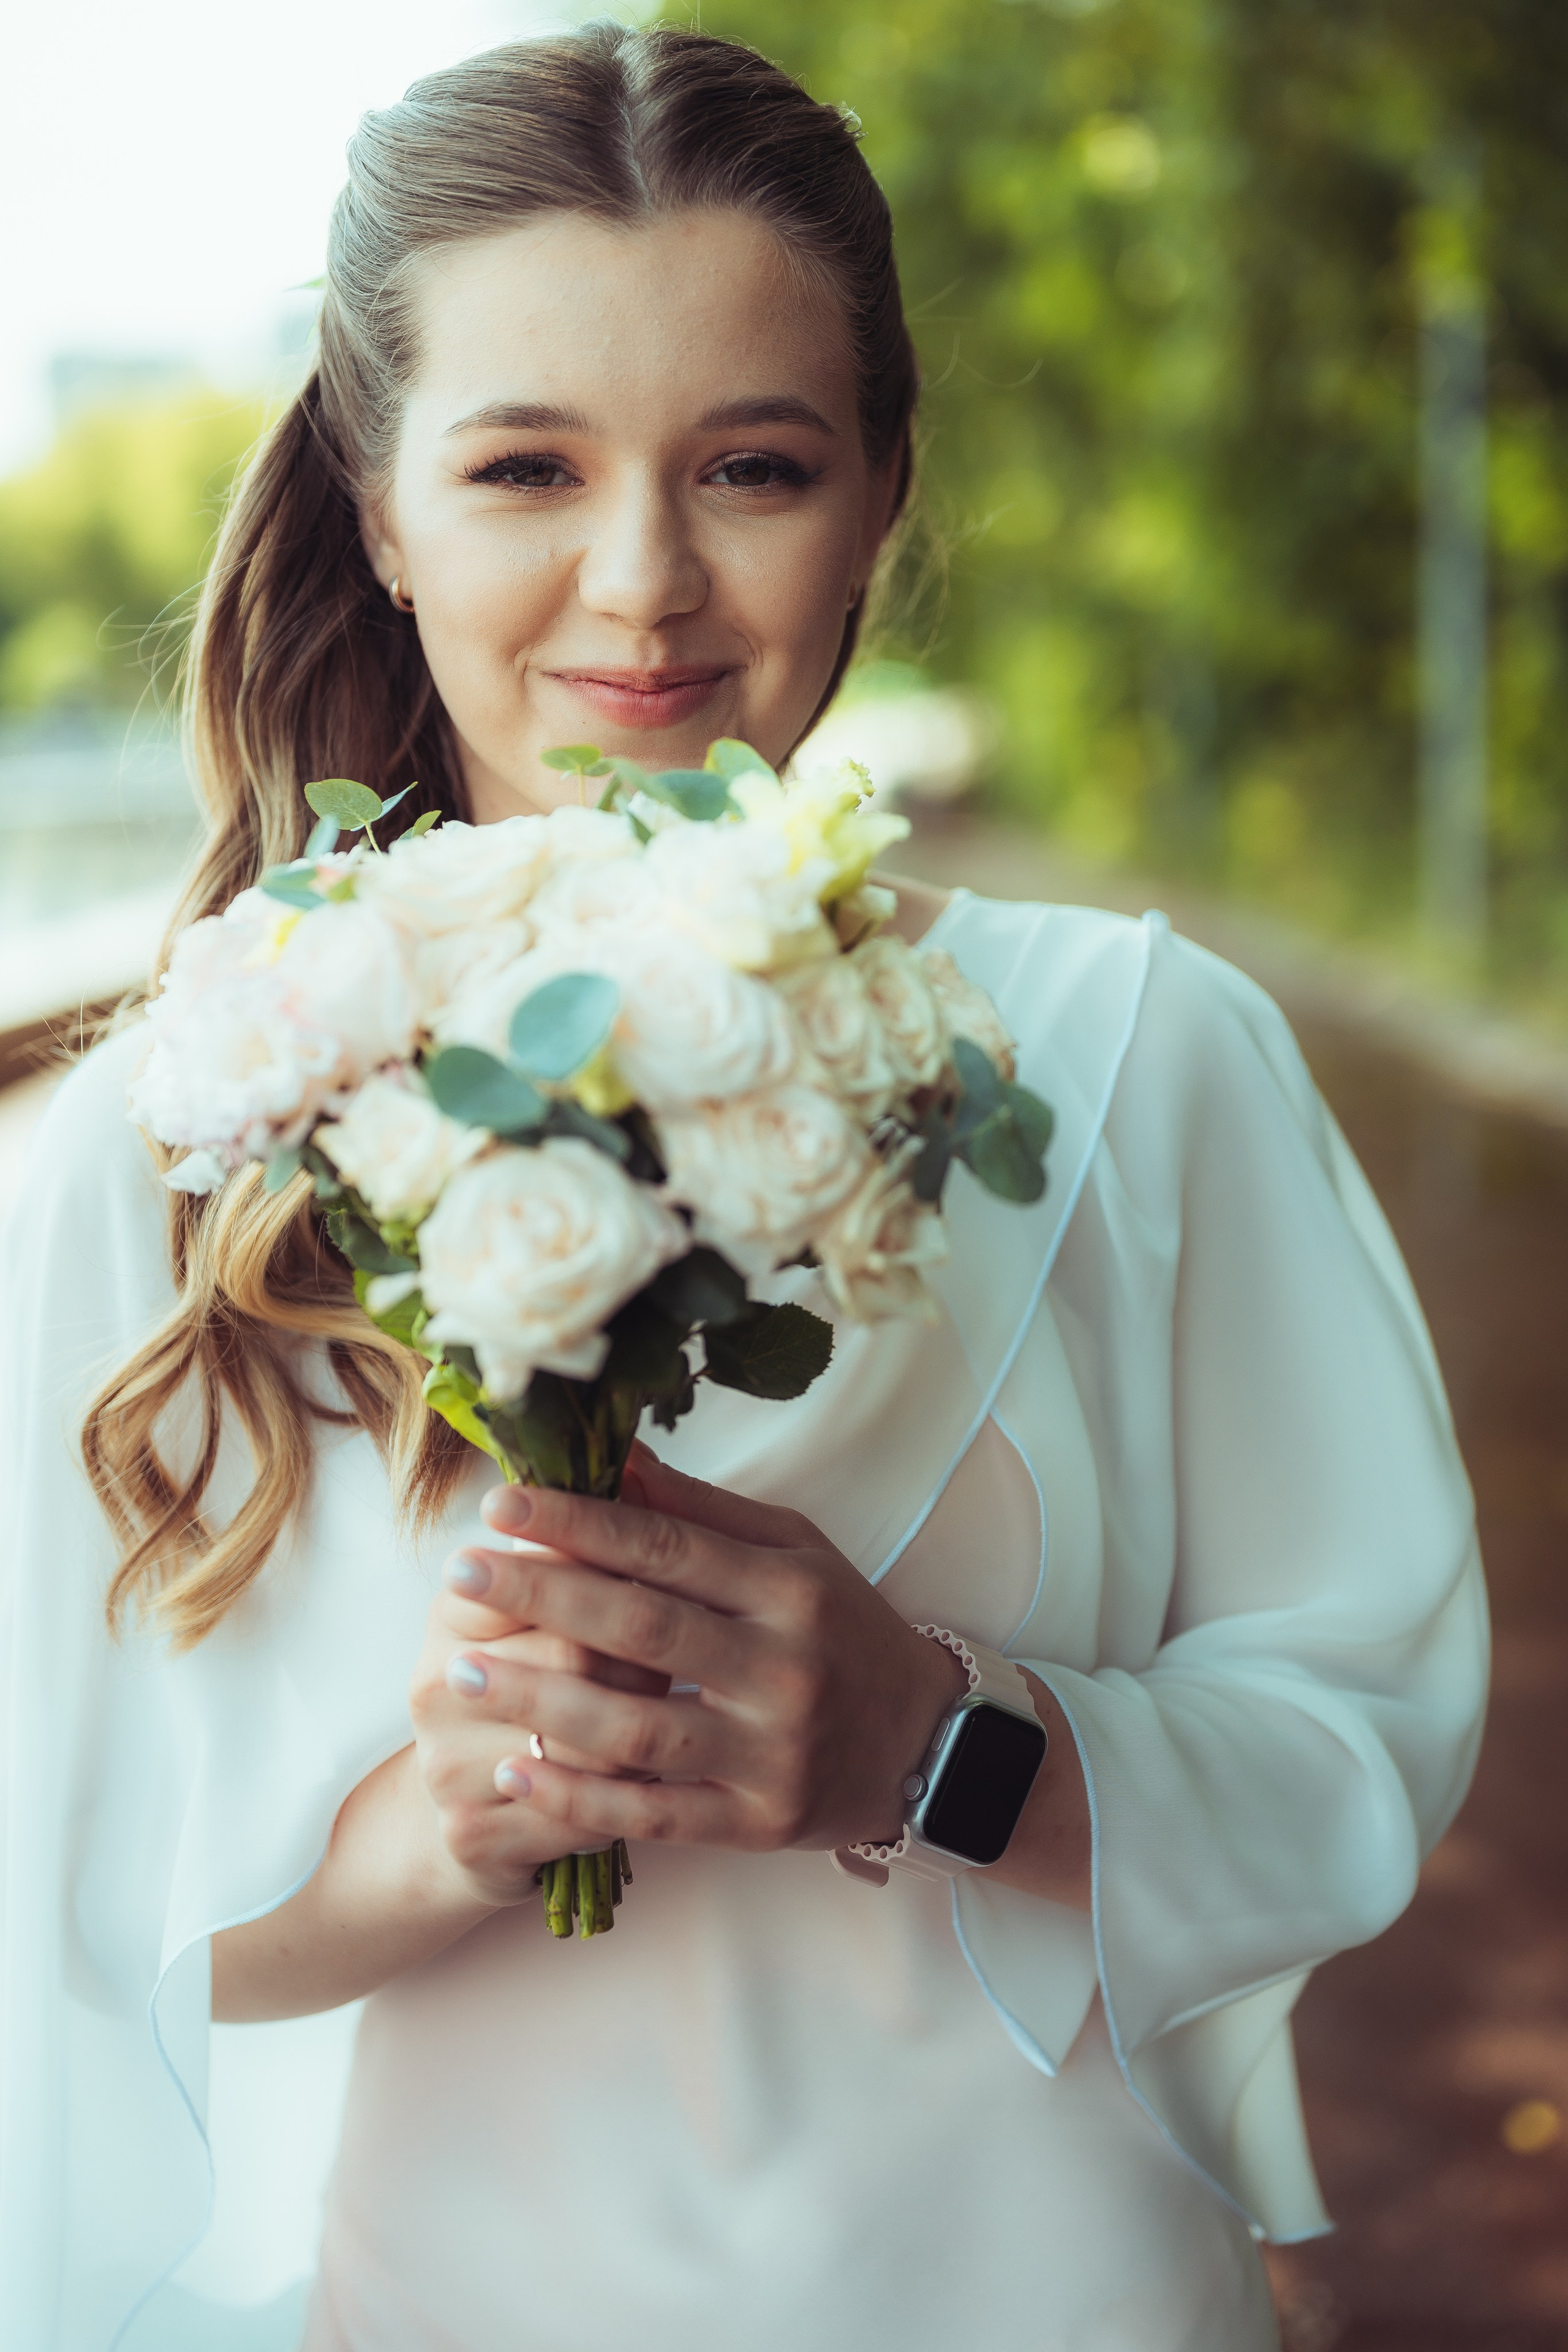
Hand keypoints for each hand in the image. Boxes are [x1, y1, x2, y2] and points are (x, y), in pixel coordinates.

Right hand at [407, 1546, 668, 1907]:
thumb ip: (590, 1539)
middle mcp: (439, 1682)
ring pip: (581, 1743)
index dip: (616, 1575)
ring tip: (677, 1714)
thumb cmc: (536, 1680)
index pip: (545, 1570)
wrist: (476, 1805)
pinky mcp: (473, 1835)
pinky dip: (623, 1802)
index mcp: (456, 1607)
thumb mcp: (552, 1604)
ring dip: (644, 1730)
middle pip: (573, 1653)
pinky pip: (573, 1819)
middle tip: (687, 1656)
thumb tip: (637, 1461)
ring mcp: (448, 1764)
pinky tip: (654, 1782)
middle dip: (646, 1657)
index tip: (667, 1575)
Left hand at [436, 1445, 967, 1858]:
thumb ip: (701, 1511)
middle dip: (541, 1598)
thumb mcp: (793, 1552)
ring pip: (637, 1729)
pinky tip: (515, 1774)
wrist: (926, 1744)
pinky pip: (654, 1816)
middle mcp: (784, 1668)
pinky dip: (579, 1799)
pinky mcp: (758, 1825)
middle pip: (643, 1629)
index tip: (500, 1503)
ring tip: (463, 1675)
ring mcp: (771, 1754)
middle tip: (458, 1572)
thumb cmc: (841, 1630)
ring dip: (540, 1703)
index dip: (579, 1524)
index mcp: (789, 1588)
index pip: (667, 1546)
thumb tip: (613, 1458)